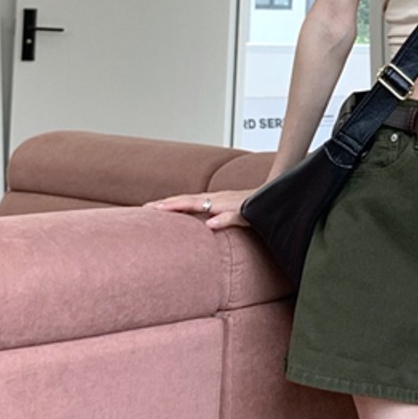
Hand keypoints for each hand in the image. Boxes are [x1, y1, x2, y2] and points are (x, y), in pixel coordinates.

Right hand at [143, 188, 262, 230]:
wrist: (272, 194)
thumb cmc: (261, 206)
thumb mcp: (246, 215)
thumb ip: (228, 219)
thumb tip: (209, 224)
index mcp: (218, 201)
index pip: (189, 203)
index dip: (171, 206)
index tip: (153, 208)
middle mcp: (215, 197)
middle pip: (184, 198)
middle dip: (164, 203)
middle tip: (145, 207)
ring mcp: (217, 197)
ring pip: (189, 198)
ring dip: (172, 202)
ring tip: (156, 207)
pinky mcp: (221, 199)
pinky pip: (197, 200)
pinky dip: (185, 203)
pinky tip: (182, 207)